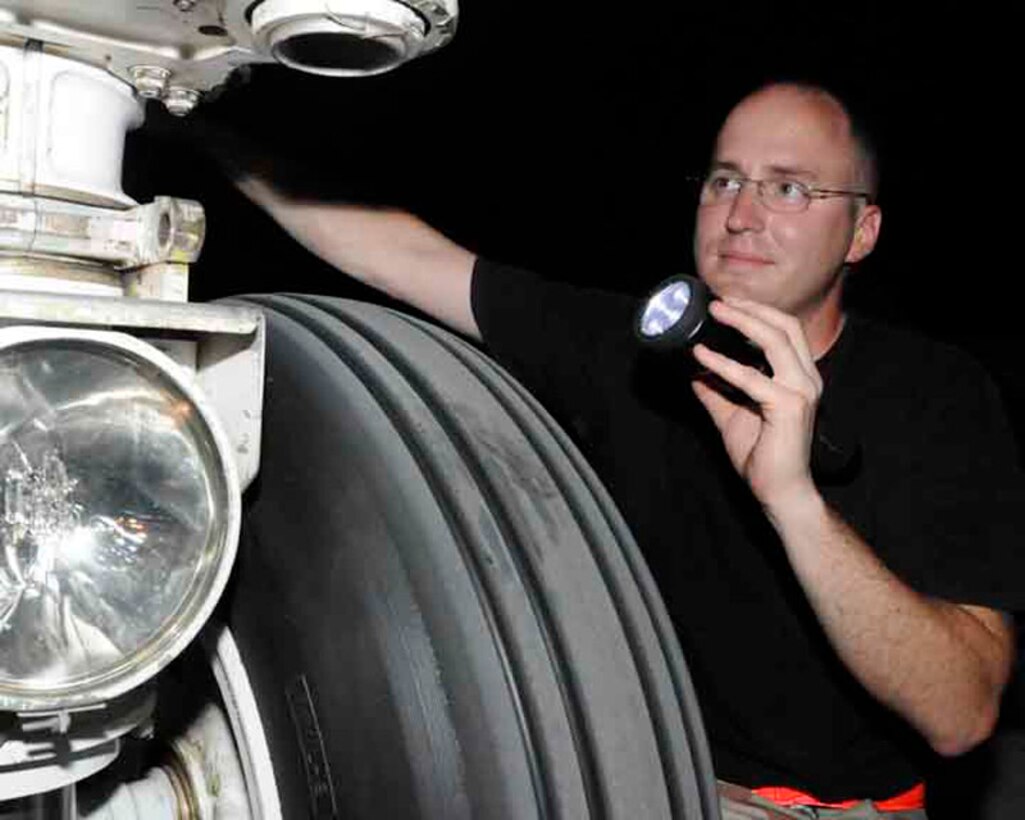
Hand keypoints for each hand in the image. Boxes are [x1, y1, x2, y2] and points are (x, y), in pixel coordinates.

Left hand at [691, 297, 822, 509]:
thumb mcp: (731, 415)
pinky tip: (702, 355)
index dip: (758, 311)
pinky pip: (751, 378)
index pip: (785, 330)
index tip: (727, 300)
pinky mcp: (789, 407)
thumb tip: (695, 373)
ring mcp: (802, 391)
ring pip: (775, 341)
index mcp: (799, 377)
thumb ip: (716, 392)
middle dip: (751, 307)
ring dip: (742, 321)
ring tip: (715, 312)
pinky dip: (724, 364)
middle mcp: (807, 379)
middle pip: (784, 326)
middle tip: (718, 299)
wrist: (779, 491)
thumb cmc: (762, 456)